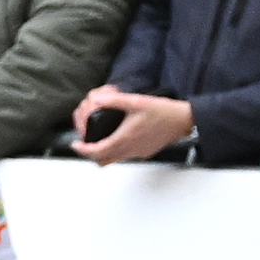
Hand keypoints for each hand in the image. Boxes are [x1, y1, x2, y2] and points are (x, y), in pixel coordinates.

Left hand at [68, 86, 193, 163]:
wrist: (184, 120)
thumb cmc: (164, 111)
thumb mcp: (137, 102)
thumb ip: (115, 100)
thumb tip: (97, 99)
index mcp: (125, 138)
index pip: (97, 151)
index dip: (82, 149)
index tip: (75, 143)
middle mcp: (130, 149)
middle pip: (102, 160)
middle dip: (89, 153)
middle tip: (84, 143)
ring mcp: (138, 153)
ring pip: (113, 160)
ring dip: (102, 153)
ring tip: (97, 141)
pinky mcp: (145, 152)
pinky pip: (125, 157)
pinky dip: (115, 152)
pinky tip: (117, 140)